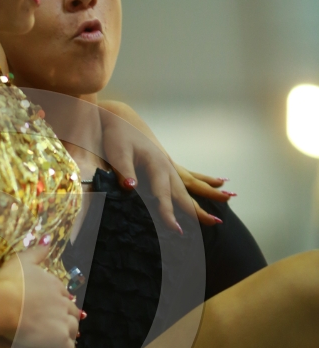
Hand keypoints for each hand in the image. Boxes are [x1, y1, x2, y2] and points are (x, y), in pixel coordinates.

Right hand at [0, 246, 79, 347]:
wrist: (3, 304)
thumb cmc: (8, 283)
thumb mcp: (21, 260)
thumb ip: (37, 252)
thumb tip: (48, 243)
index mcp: (55, 285)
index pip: (65, 295)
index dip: (62, 303)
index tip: (58, 308)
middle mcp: (63, 302)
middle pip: (73, 313)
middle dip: (69, 320)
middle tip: (64, 328)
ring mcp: (62, 321)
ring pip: (73, 331)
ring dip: (69, 337)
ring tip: (64, 344)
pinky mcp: (58, 339)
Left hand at [99, 102, 232, 229]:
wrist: (122, 118)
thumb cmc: (118, 136)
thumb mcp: (117, 153)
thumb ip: (124, 171)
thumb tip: (130, 187)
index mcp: (156, 164)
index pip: (163, 195)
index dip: (168, 213)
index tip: (176, 229)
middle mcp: (168, 165)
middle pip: (186, 191)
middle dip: (199, 209)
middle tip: (216, 222)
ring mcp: (170, 164)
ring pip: (193, 183)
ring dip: (210, 193)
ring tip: (230, 198)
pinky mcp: (168, 163)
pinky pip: (190, 176)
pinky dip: (205, 181)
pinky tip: (220, 181)